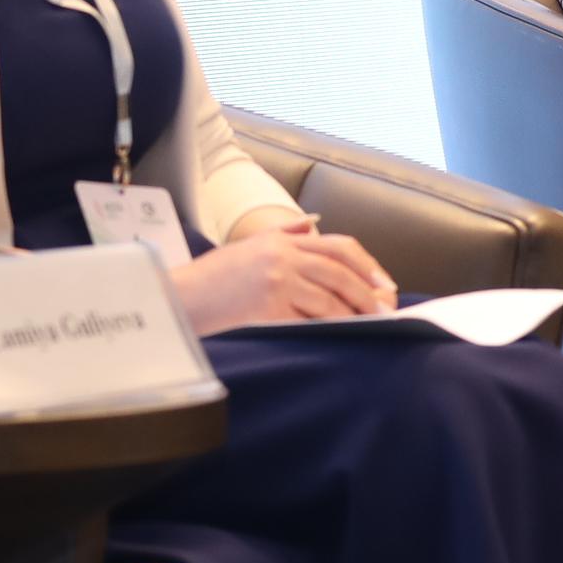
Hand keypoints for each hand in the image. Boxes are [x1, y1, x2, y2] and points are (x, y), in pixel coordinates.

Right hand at [172, 209, 394, 333]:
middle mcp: (280, 257)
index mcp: (279, 242)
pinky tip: (339, 337)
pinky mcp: (267, 309)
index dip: (366, 264)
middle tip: (386, 311)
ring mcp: (275, 282)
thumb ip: (282, 235)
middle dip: (367, 293)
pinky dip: (329, 329)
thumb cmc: (210, 281)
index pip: (336, 245)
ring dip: (353, 314)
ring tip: (368, 327)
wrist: (176, 301)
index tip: (383, 284)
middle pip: (339, 271)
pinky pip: (309, 321)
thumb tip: (311, 225)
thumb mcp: (246, 247)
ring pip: (329, 298)